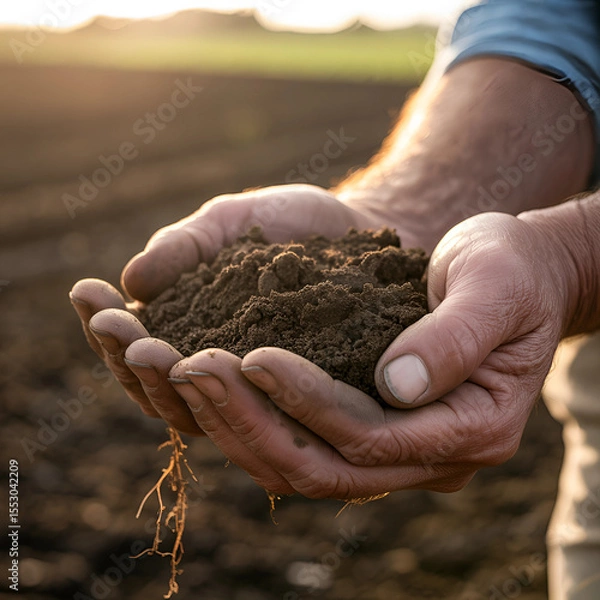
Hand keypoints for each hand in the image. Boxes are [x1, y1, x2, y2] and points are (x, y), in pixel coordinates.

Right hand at [69, 184, 385, 437]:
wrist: (359, 227)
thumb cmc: (288, 226)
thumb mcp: (229, 224)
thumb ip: (184, 248)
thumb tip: (130, 282)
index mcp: (190, 336)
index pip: (134, 349)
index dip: (105, 325)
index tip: (88, 292)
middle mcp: (220, 375)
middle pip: (160, 391)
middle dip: (131, 359)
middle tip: (118, 330)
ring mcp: (262, 394)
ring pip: (203, 411)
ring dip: (170, 383)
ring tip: (150, 350)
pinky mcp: (306, 401)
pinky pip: (269, 409)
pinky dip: (239, 395)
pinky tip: (223, 369)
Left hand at [74, 205, 571, 496]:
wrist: (514, 273)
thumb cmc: (511, 270)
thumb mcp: (496, 287)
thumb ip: (457, 336)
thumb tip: (395, 385)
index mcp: (470, 430)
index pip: (372, 438)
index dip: (309, 403)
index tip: (252, 355)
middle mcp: (426, 456)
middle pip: (320, 468)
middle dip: (249, 420)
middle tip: (190, 365)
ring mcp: (391, 448)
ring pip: (295, 463)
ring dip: (231, 422)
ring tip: (177, 369)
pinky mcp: (361, 426)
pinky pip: (292, 437)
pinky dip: (241, 413)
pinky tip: (203, 376)